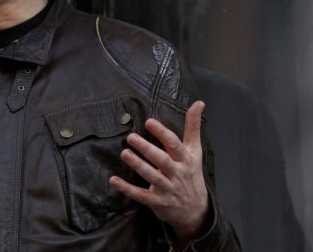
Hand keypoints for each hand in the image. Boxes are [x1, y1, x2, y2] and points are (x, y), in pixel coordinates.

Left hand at [108, 101, 208, 244]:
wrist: (196, 210)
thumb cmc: (191, 174)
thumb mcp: (195, 151)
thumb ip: (193, 127)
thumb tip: (199, 103)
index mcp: (186, 160)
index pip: (174, 144)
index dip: (162, 133)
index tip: (149, 122)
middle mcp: (177, 174)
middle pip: (162, 160)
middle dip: (147, 148)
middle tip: (131, 137)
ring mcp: (167, 188)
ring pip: (151, 176)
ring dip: (137, 165)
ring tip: (124, 153)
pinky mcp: (157, 201)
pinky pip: (140, 195)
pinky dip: (126, 189)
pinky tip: (113, 180)